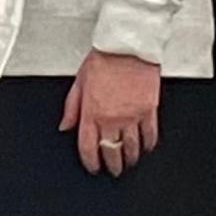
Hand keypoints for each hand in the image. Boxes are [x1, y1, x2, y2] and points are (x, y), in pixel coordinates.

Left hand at [61, 52, 164, 177]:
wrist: (128, 45)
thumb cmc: (104, 58)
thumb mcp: (79, 82)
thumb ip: (72, 107)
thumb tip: (65, 126)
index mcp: (92, 112)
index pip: (88, 148)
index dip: (90, 163)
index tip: (93, 167)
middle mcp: (112, 118)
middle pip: (111, 153)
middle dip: (112, 166)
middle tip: (113, 170)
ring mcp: (132, 116)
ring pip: (132, 148)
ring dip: (130, 159)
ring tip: (128, 162)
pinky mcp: (149, 110)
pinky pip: (150, 135)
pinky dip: (148, 145)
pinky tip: (145, 148)